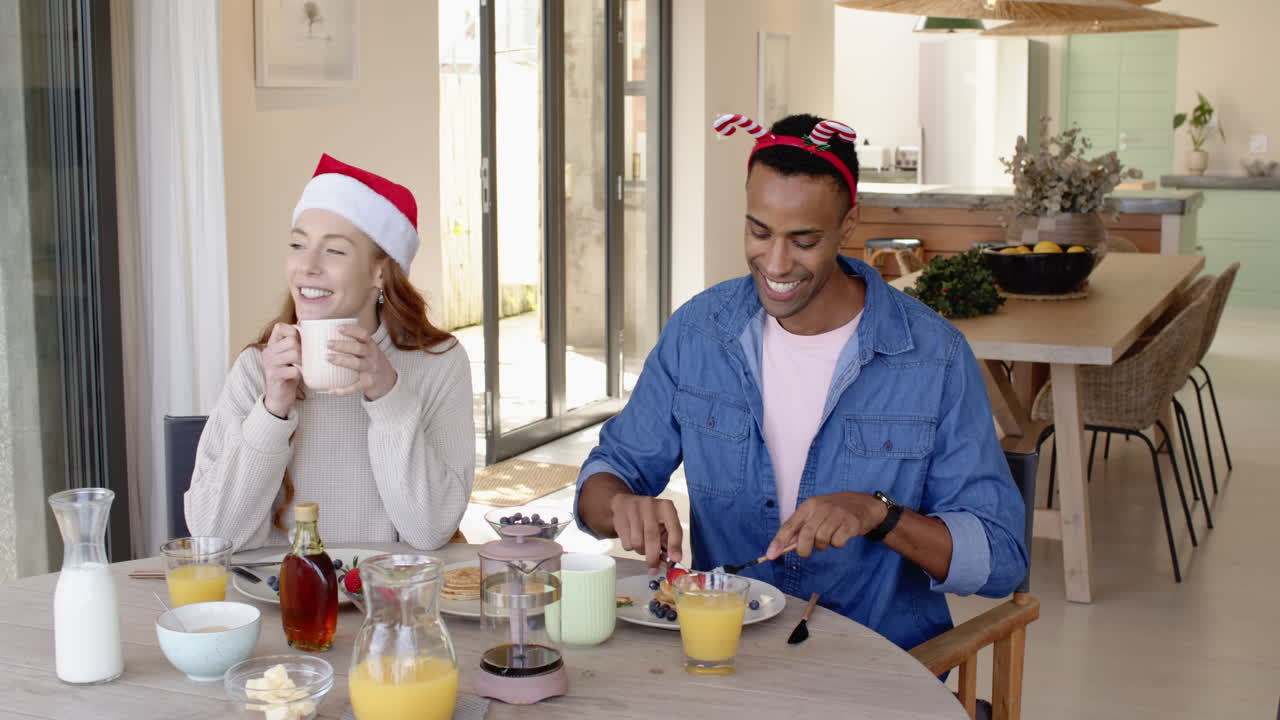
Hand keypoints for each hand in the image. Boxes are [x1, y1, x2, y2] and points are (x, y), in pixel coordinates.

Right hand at [261, 323, 300, 417]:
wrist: (279, 398)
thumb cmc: (288, 375)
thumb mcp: (290, 357)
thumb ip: (295, 344)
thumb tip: (310, 327)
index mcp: (271, 345)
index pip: (280, 327)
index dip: (293, 330)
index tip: (300, 341)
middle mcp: (268, 352)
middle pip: (292, 341)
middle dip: (303, 350)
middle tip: (304, 360)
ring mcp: (270, 364)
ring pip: (294, 353)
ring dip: (303, 362)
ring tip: (302, 367)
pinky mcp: (274, 375)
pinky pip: (294, 369)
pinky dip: (300, 373)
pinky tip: (298, 376)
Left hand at [329, 325, 397, 399]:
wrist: (388, 381)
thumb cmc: (371, 362)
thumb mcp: (369, 350)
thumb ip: (354, 344)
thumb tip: (325, 337)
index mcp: (371, 346)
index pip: (364, 334)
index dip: (352, 330)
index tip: (338, 327)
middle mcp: (372, 356)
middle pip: (359, 348)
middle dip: (343, 345)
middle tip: (328, 343)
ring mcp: (371, 370)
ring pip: (357, 364)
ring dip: (342, 361)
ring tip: (328, 358)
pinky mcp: (368, 384)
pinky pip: (355, 387)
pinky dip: (343, 390)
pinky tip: (331, 390)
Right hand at [609, 494, 682, 570]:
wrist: (625, 505)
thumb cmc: (649, 517)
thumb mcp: (664, 523)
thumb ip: (669, 540)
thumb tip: (671, 560)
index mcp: (666, 507)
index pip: (673, 528)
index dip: (675, 545)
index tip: (676, 559)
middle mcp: (650, 505)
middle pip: (652, 537)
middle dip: (653, 557)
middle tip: (654, 569)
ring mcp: (633, 510)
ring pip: (637, 543)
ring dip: (641, 551)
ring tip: (642, 544)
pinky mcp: (620, 518)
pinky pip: (627, 543)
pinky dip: (630, 547)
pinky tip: (632, 538)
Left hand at [766, 491, 886, 559]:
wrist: (864, 504)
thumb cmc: (835, 511)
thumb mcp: (815, 513)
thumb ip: (801, 527)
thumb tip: (785, 545)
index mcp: (808, 505)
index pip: (789, 525)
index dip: (779, 541)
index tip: (770, 555)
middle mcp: (821, 508)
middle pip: (805, 535)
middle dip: (803, 549)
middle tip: (806, 552)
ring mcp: (837, 514)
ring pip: (821, 540)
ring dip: (823, 546)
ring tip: (828, 539)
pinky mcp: (850, 523)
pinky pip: (837, 542)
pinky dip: (837, 544)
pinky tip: (840, 536)